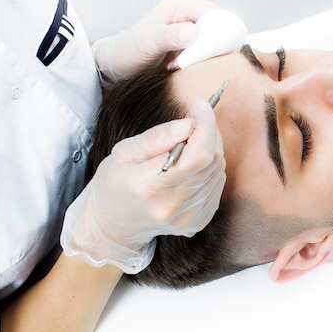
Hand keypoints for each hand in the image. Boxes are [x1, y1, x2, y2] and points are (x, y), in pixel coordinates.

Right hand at [60, 100, 224, 273]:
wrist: (114, 224)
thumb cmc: (116, 182)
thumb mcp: (124, 152)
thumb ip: (157, 137)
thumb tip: (189, 124)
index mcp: (149, 186)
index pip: (197, 155)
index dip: (205, 126)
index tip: (199, 107)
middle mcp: (173, 205)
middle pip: (212, 160)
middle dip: (208, 132)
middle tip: (193, 121)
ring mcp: (189, 217)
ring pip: (218, 170)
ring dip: (209, 149)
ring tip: (189, 144)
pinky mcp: (199, 220)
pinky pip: (217, 184)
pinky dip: (210, 169)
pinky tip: (191, 167)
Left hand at [92, 0, 216, 84]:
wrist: (119, 65)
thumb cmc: (129, 50)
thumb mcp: (148, 43)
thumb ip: (170, 36)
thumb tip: (193, 33)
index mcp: (180, 5)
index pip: (213, 14)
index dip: (217, 33)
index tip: (209, 54)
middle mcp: (190, 15)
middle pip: (218, 29)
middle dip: (210, 48)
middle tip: (190, 62)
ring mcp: (192, 31)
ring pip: (215, 44)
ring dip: (204, 58)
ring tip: (182, 66)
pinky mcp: (193, 46)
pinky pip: (208, 55)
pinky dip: (200, 64)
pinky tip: (183, 69)